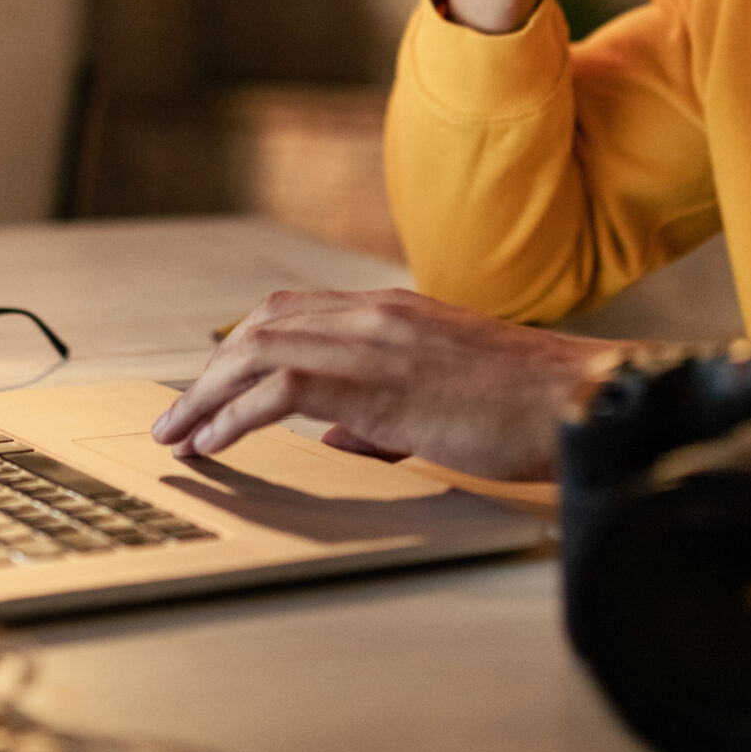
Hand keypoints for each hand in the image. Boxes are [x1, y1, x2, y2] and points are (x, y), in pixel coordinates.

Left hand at [149, 288, 611, 482]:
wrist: (572, 399)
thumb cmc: (523, 407)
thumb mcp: (442, 398)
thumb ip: (380, 412)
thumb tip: (332, 434)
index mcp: (392, 310)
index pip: (293, 311)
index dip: (241, 345)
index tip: (210, 383)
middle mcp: (374, 313)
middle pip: (261, 326)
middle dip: (209, 373)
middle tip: (178, 416)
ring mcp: (373, 340)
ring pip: (258, 351)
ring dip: (207, 396)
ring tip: (179, 434)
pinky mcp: (376, 381)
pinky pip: (280, 389)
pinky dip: (235, 415)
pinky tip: (215, 441)